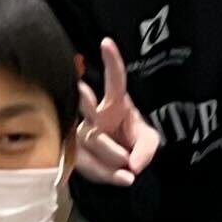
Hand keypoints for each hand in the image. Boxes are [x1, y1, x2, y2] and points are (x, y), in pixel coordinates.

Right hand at [72, 39, 159, 185]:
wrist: (118, 169)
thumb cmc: (132, 145)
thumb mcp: (148, 142)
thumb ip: (146, 150)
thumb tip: (133, 166)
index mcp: (114, 104)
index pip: (114, 80)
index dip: (111, 62)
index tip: (106, 43)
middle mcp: (94, 115)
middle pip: (86, 104)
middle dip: (82, 97)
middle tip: (80, 89)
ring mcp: (80, 133)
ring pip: (93, 140)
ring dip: (114, 157)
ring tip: (129, 169)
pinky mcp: (73, 154)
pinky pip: (88, 164)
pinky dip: (107, 174)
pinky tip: (121, 179)